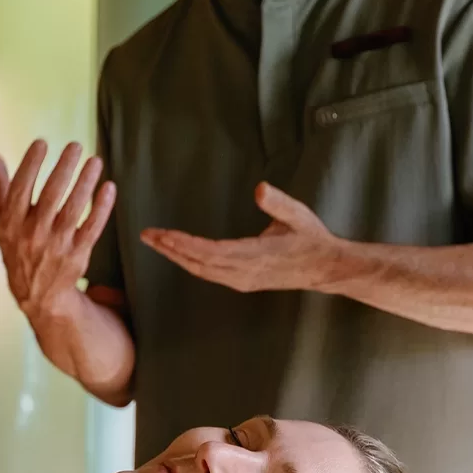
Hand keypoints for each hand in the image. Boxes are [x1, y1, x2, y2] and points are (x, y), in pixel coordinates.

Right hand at [0, 140, 116, 319]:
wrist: (38, 296)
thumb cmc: (19, 249)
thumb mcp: (4, 223)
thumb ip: (0, 188)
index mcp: (11, 224)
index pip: (20, 189)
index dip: (30, 164)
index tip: (42, 142)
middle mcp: (33, 234)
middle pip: (51, 195)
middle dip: (64, 168)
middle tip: (76, 145)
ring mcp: (56, 246)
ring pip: (74, 209)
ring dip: (86, 182)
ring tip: (95, 160)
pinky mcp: (78, 255)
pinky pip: (92, 227)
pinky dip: (102, 208)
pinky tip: (108, 188)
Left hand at [142, 183, 349, 293]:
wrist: (325, 268)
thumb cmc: (311, 238)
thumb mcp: (297, 215)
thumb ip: (278, 203)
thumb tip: (260, 189)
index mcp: (254, 255)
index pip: (211, 251)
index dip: (185, 244)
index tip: (164, 235)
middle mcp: (244, 273)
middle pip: (198, 264)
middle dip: (171, 249)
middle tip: (147, 235)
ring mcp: (242, 280)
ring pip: (202, 271)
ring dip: (178, 257)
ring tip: (157, 242)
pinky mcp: (243, 282)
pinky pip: (210, 274)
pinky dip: (191, 263)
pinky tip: (180, 255)